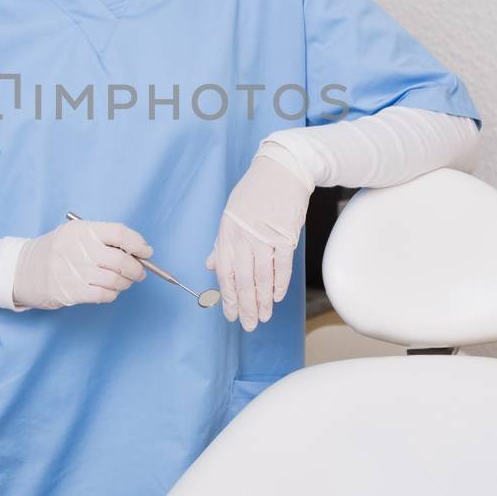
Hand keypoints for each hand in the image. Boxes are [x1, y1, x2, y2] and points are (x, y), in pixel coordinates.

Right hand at [13, 219, 150, 308]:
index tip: (146, 252)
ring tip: (122, 282)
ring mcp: (73, 271)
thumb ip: (102, 240)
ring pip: (115, 280)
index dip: (138, 244)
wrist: (21, 270)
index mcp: (81, 230)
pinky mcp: (70, 291)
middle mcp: (78, 248)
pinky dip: (112, 295)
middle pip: (121, 259)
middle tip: (139, 273)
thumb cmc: (55, 252)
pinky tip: (108, 291)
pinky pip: (104, 295)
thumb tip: (137, 253)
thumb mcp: (74, 236)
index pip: (119, 233)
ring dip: (125, 283)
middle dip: (136, 269)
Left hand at [206, 151, 312, 330]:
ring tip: (264, 316)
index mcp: (227, 233)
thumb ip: (222, 243)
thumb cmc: (254, 192)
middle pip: (243, 280)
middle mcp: (244, 237)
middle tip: (248, 325)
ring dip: (263, 300)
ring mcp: (265, 237)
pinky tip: (277, 297)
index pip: (224, 273)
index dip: (227, 297)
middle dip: (245, 306)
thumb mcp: (231, 214)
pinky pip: (281, 265)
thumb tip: (211, 266)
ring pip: (262, 277)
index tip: (231, 314)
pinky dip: (279, 283)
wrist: (281, 170)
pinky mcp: (285, 235)